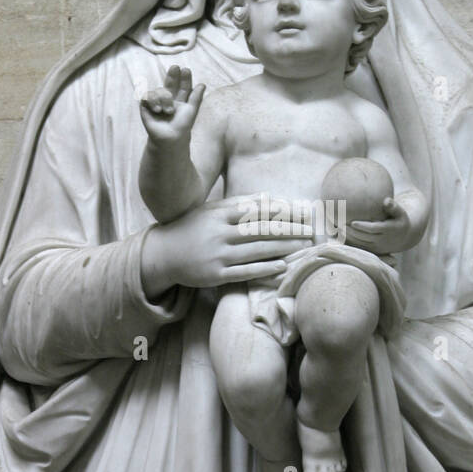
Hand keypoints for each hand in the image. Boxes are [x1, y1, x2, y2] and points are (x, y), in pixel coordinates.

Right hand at [139, 65, 204, 144]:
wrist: (170, 138)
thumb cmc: (182, 126)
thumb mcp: (191, 111)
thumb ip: (196, 98)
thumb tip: (203, 84)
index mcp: (180, 99)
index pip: (183, 86)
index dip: (185, 78)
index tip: (186, 70)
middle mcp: (169, 99)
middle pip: (170, 83)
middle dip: (172, 75)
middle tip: (175, 67)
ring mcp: (157, 102)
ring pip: (159, 90)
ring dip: (164, 99)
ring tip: (168, 111)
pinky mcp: (146, 106)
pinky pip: (147, 96)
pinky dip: (152, 100)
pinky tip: (158, 110)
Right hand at [143, 195, 314, 293]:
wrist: (162, 254)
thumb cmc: (191, 229)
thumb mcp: (210, 211)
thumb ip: (238, 204)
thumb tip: (268, 197)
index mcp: (219, 214)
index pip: (256, 210)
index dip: (281, 210)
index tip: (301, 210)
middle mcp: (219, 233)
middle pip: (261, 229)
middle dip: (289, 228)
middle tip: (311, 228)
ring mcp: (218, 255)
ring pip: (256, 250)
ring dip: (283, 247)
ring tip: (303, 245)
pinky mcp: (216, 274)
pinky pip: (245, 272)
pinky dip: (265, 269)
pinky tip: (282, 266)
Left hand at [345, 197, 412, 254]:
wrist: (404, 238)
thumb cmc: (399, 220)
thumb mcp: (400, 212)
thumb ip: (393, 206)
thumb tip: (386, 200)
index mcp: (389, 230)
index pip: (374, 229)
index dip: (363, 226)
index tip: (352, 222)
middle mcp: (383, 240)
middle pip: (364, 237)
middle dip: (351, 232)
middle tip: (339, 225)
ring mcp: (378, 247)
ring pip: (360, 243)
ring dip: (348, 237)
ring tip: (336, 229)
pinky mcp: (373, 251)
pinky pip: (360, 247)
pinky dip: (350, 242)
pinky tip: (340, 235)